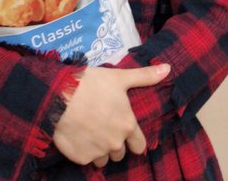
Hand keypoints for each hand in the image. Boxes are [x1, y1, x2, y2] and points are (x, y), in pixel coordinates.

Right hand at [53, 63, 169, 165]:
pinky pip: (86, 159)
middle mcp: (115, 143)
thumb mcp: (120, 77)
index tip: (125, 131)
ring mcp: (98, 152)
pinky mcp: (81, 158)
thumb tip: (168, 68)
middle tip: (103, 126)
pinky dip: (83, 150)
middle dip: (114, 143)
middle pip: (120, 152)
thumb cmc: (92, 84)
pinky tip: (77, 135)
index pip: (139, 146)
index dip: (133, 140)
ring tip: (89, 130)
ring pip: (103, 159)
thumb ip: (144, 76)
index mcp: (127, 125)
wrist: (60, 96)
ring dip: (99, 149)